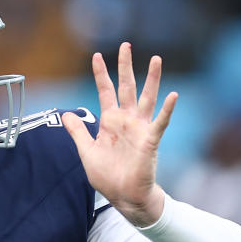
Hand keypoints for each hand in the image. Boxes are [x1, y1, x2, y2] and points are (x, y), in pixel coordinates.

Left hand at [61, 42, 178, 226]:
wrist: (123, 196)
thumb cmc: (107, 176)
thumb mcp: (86, 151)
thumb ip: (77, 132)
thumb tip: (67, 114)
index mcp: (110, 121)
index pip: (105, 91)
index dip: (101, 74)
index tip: (96, 56)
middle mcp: (126, 120)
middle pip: (126, 87)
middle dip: (125, 66)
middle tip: (125, 45)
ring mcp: (139, 128)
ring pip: (146, 98)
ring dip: (152, 79)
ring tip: (155, 59)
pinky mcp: (150, 140)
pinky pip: (160, 122)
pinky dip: (167, 109)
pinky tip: (173, 95)